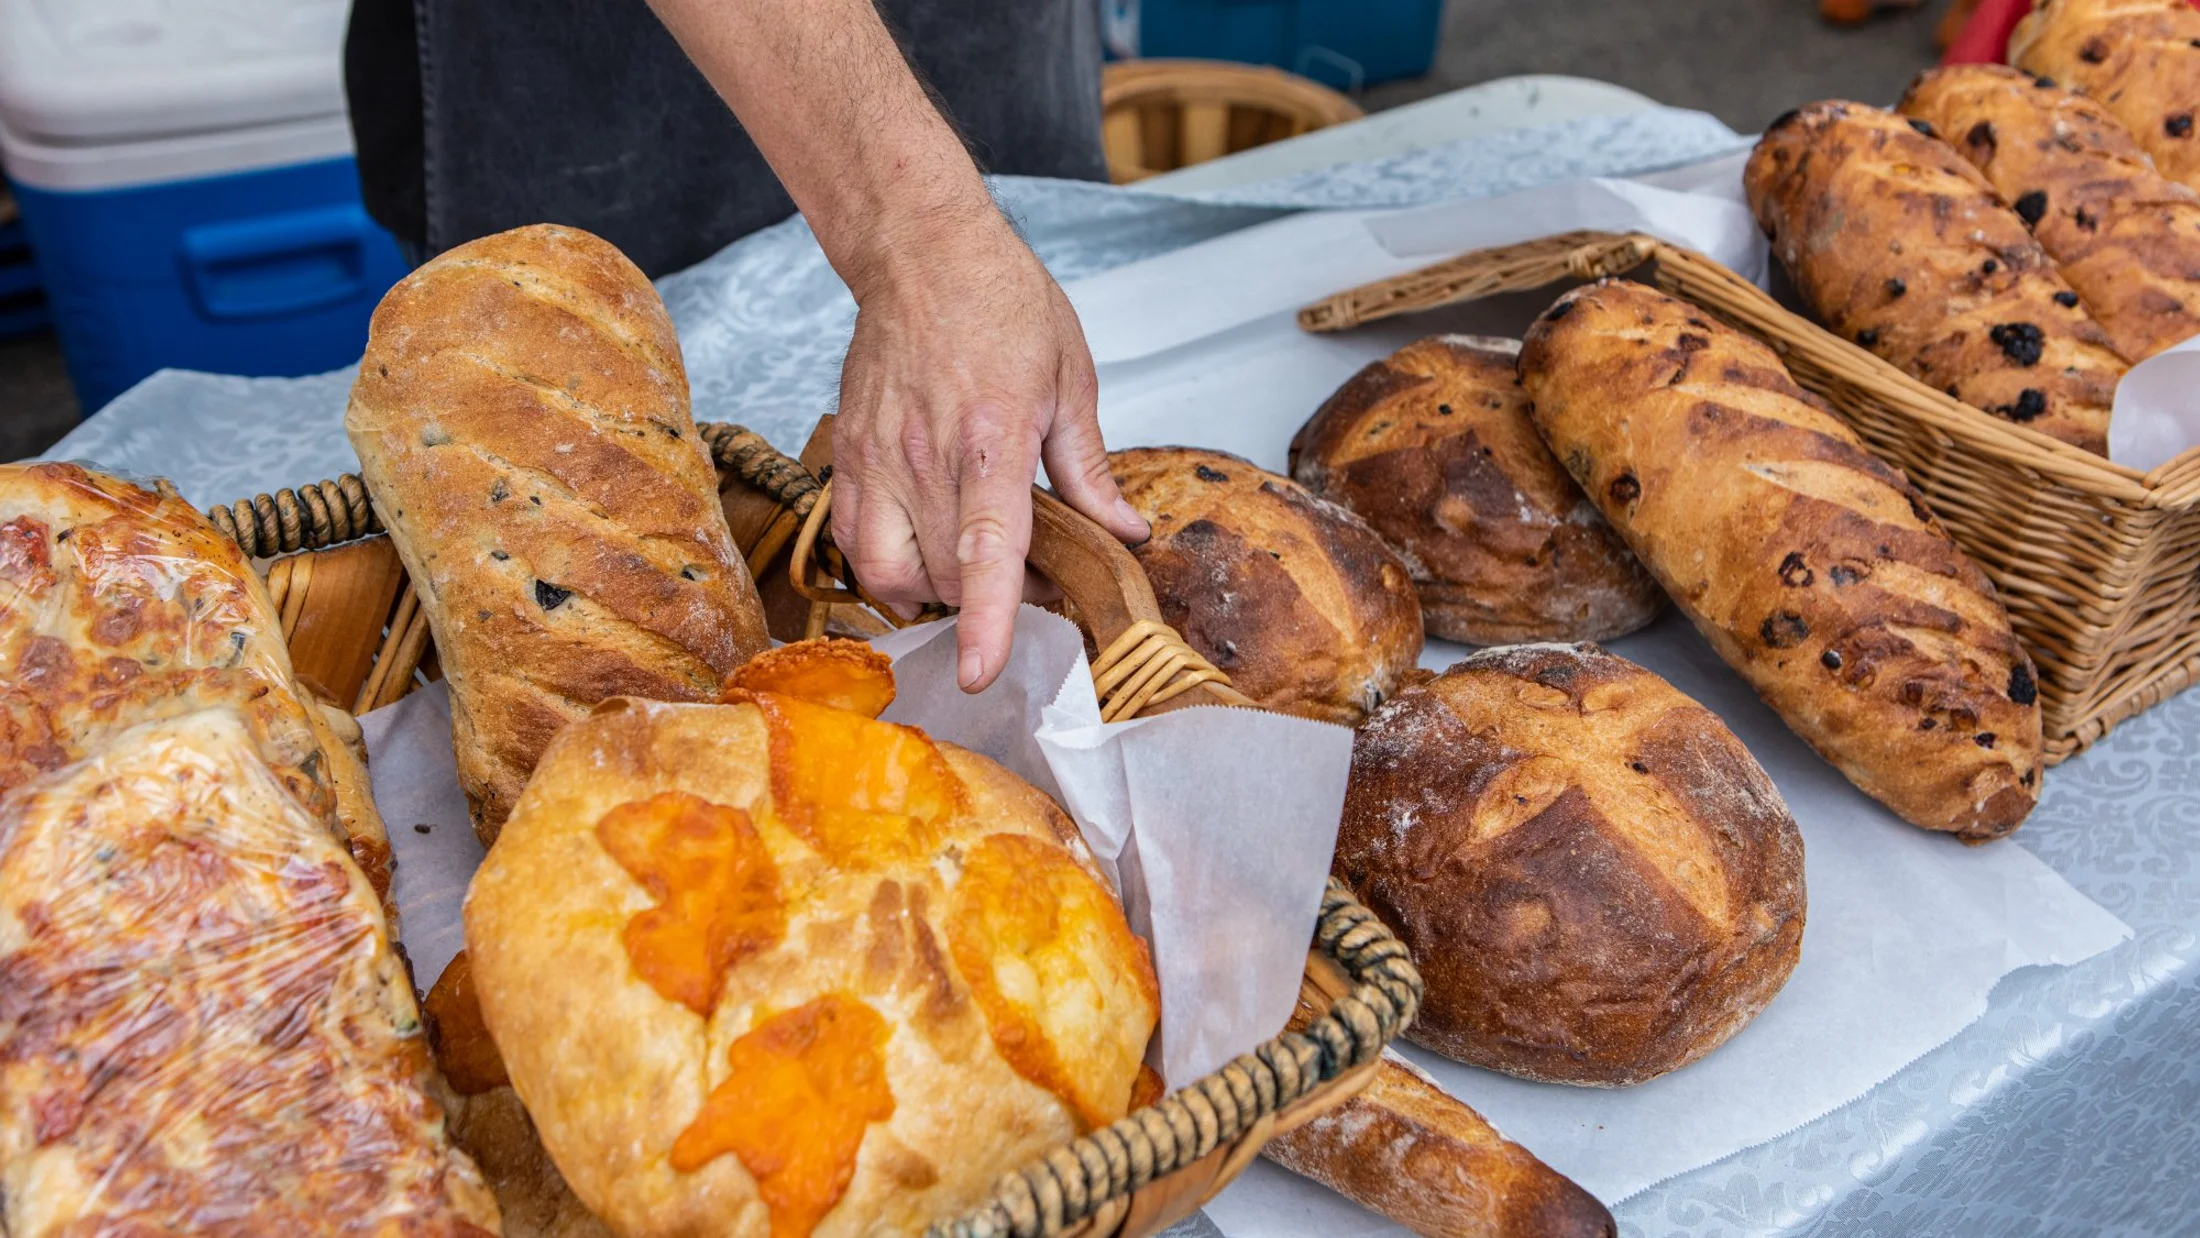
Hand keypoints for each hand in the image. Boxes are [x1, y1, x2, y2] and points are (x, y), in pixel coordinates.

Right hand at [832, 208, 1148, 691]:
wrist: (920, 251)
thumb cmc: (1000, 302)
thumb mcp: (1069, 377)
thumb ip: (1088, 468)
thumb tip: (1122, 531)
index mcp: (993, 438)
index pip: (986, 552)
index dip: (986, 621)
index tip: (983, 671)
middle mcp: (926, 456)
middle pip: (943, 575)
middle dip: (987, 602)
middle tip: (1032, 583)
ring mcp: (878, 457)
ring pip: (887, 570)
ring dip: (928, 593)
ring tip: (966, 575)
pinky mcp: (848, 454)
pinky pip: (851, 541)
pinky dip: (882, 567)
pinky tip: (918, 555)